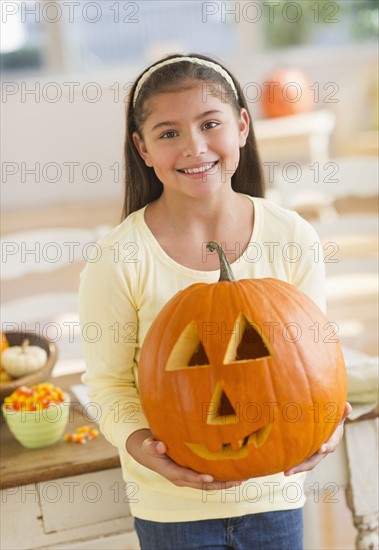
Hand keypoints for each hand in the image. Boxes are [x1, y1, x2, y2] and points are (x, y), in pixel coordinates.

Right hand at [126, 429, 241, 490]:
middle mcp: (182, 479)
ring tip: (241, 479)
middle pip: (203, 485)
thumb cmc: (150, 447)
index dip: (197, 478)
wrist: (150, 452)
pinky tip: (234, 475)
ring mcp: (189, 478)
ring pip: (209, 485)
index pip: (186, 476)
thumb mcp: (148, 445)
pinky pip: (209, 479)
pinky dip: (221, 479)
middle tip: (237, 481)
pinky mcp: (193, 474)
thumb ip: (152, 446)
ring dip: (225, 483)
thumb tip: (159, 446)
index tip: (210, 478)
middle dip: (220, 484)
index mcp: (172, 472)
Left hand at [284, 402, 351, 475]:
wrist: (328, 426)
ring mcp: (313, 454)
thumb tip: (348, 406)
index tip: (321, 448)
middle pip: (313, 461)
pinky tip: (280, 464)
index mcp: (331, 442)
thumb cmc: (332, 420)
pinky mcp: (305, 453)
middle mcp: (321, 452)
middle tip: (291, 470)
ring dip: (295, 468)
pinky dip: (291, 462)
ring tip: (285, 472)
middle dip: (303, 466)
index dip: (326, 447)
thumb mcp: (338, 416)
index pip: (329, 446)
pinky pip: (298, 459)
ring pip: (305, 463)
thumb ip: (342, 413)